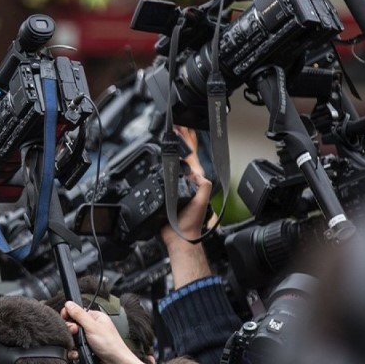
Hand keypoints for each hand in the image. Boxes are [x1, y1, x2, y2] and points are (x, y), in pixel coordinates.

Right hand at [61, 301, 144, 363]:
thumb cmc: (111, 345)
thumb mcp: (92, 326)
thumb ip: (79, 314)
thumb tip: (69, 303)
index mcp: (95, 317)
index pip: (76, 312)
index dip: (69, 315)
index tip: (66, 319)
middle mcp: (92, 327)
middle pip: (73, 325)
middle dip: (71, 330)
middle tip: (75, 333)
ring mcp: (89, 339)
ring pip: (72, 338)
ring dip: (73, 342)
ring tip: (78, 345)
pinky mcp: (87, 350)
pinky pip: (75, 348)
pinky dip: (75, 351)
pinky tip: (78, 353)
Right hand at [162, 127, 213, 245]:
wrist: (179, 237)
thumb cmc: (190, 223)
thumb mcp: (201, 203)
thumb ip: (202, 187)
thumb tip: (199, 173)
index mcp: (196, 181)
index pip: (192, 156)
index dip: (188, 141)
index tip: (182, 128)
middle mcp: (188, 182)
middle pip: (184, 156)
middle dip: (181, 140)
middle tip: (177, 126)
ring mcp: (178, 186)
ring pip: (175, 163)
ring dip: (174, 149)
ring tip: (171, 136)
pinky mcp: (168, 193)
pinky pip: (166, 174)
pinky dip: (164, 163)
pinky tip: (161, 158)